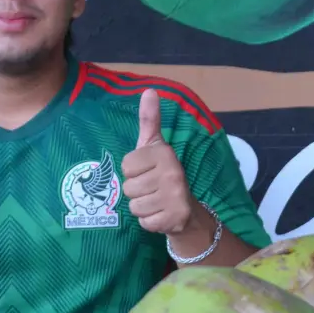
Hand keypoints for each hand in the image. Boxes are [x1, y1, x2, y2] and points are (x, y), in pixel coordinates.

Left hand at [122, 89, 201, 234]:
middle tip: (152, 189)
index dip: (133, 171)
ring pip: (134, 206)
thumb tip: (149, 90)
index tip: (148, 171)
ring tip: (156, 201)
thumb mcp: (154, 146)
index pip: (126, 165)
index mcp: (164, 153)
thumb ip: (149, 120)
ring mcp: (174, 197)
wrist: (186, 210)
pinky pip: (143, 222)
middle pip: (128, 187)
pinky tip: (160, 214)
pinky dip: (149, 222)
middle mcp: (172, 173)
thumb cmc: (163, 173)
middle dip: (137, 191)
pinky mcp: (174, 218)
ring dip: (142, 207)